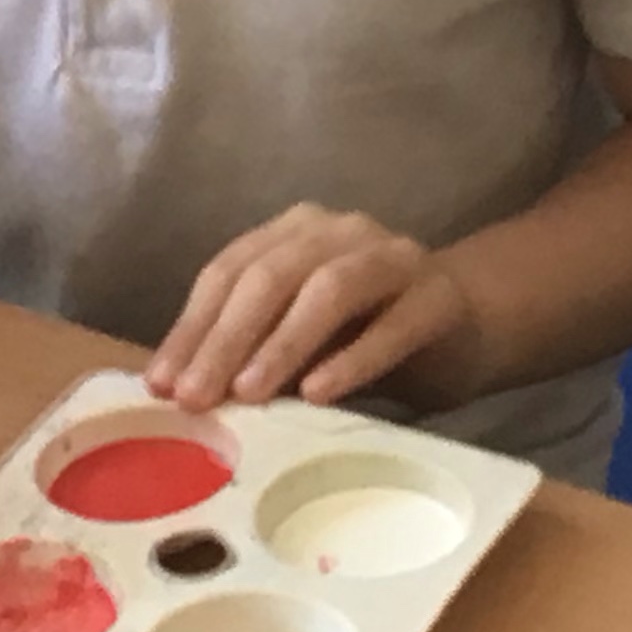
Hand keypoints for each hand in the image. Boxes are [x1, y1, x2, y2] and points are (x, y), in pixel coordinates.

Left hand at [145, 206, 481, 413]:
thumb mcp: (301, 344)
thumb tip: (183, 398)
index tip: (162, 386)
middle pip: (270, 276)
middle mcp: (340, 231)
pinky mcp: (437, 296)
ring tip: (249, 395)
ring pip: (328, 289)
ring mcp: (392, 257)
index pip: (229, 272)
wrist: (468, 327)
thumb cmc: (367, 337)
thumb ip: (252, 355)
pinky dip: (352, 359)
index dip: (192, 327)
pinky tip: (320, 394)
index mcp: (295, 234)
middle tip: (196, 399)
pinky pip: (391, 325)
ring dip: (282, 344)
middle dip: (225, 340)